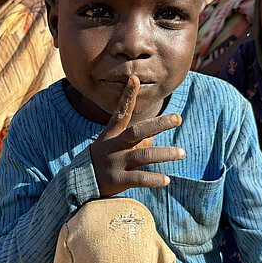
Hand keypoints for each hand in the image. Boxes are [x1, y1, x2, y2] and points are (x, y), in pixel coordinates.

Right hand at [90, 75, 184, 196]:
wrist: (79, 183)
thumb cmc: (101, 161)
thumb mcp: (114, 147)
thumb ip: (135, 143)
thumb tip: (153, 139)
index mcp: (112, 134)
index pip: (121, 112)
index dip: (128, 96)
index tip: (134, 78)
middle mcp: (113, 146)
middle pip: (137, 131)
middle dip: (158, 124)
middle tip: (177, 118)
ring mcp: (115, 163)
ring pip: (143, 156)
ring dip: (165, 154)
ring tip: (182, 152)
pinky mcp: (117, 180)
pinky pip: (138, 178)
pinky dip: (154, 179)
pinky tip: (167, 180)